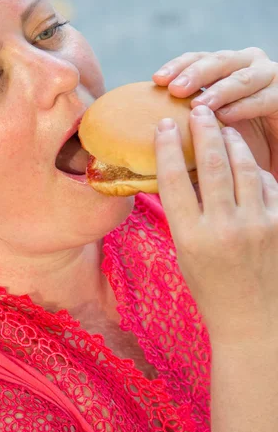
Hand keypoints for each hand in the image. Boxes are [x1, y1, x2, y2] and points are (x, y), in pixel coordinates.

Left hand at [153, 48, 277, 179]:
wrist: (274, 150)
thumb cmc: (239, 139)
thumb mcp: (211, 124)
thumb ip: (190, 118)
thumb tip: (154, 128)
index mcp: (225, 67)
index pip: (197, 59)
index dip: (177, 66)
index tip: (156, 80)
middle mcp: (246, 64)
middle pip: (217, 61)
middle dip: (194, 74)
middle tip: (174, 89)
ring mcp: (268, 76)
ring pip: (241, 78)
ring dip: (218, 91)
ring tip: (198, 106)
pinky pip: (262, 98)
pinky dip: (243, 107)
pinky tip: (225, 117)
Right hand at [155, 105, 277, 345]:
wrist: (252, 321)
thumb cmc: (211, 289)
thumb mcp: (185, 253)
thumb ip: (185, 214)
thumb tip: (184, 173)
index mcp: (191, 237)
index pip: (173, 180)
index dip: (167, 147)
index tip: (164, 126)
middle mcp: (223, 228)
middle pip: (210, 165)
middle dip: (203, 131)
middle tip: (198, 110)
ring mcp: (257, 226)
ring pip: (244, 168)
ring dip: (232, 142)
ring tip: (224, 128)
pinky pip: (268, 186)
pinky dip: (256, 170)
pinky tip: (246, 163)